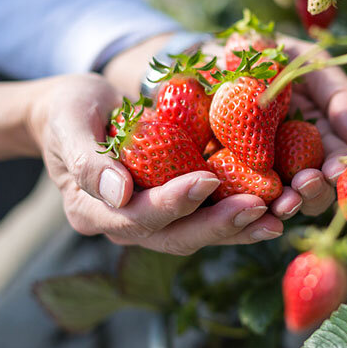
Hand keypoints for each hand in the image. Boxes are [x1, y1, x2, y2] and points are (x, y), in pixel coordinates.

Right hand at [26, 74, 282, 254]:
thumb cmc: (68, 111)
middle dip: (219, 224)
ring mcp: (150, 223)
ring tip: (278, 216)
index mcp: (92, 211)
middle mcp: (123, 226)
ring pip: (197, 234)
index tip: (208, 180)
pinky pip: (207, 218)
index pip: (138, 215)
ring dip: (238, 228)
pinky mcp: (174, 210)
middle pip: (175, 236)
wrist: (75, 113)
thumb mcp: (69, 123)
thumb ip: (88, 159)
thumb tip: (118, 194)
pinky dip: (239, 215)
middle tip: (259, 208)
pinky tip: (273, 208)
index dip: (174, 202)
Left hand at [202, 34, 346, 220]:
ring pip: (277, 201)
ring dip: (284, 205)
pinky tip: (243, 203)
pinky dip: (242, 202)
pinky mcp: (224, 175)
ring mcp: (260, 172)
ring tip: (280, 202)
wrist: (216, 54)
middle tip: (303, 185)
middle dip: (313, 194)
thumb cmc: (272, 55)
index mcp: (319, 138)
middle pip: (311, 191)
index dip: (338, 170)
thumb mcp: (310, 63)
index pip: (335, 163)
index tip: (334, 171)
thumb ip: (337, 95)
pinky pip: (234, 195)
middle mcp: (293, 162)